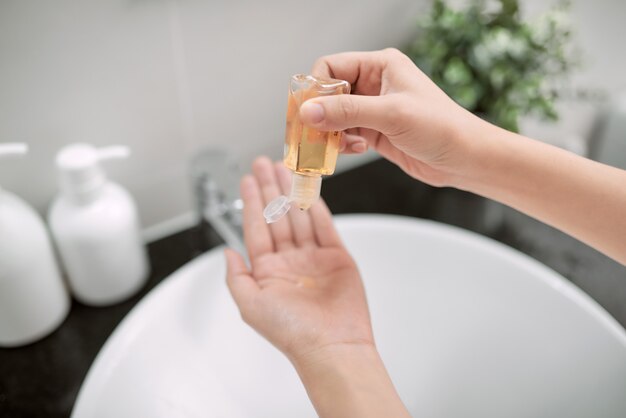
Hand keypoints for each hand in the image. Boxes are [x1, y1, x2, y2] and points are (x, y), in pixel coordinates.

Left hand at [225, 157, 373, 363]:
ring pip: (299, 215)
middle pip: (278, 215)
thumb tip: (227, 251)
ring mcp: (314, 258)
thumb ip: (236, 276)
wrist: (332, 346)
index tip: (247, 179)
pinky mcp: (337, 257)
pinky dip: (316, 204)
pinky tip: (307, 187)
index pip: (257, 228)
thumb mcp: (250, 305)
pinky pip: (324, 225)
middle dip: (270, 188)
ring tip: (285, 165)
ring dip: (291, 190)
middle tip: (264, 162)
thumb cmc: (291, 331)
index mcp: (268, 271)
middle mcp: (290, 261)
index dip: (252, 202)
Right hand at [299, 48, 487, 187]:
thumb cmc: (441, 128)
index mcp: (380, 66)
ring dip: (330, 132)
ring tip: (337, 146)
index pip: (331, 67)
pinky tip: (355, 149)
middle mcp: (374, 84)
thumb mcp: (391, 114)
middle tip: (313, 133)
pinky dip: (342, 143)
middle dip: (320, 114)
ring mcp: (373, 109)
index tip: (308, 112)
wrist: (464, 159)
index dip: (317, 88)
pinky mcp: (374, 131)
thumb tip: (309, 111)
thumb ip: (347, 112)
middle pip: (328, 93)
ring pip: (333, 116)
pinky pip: (344, 133)